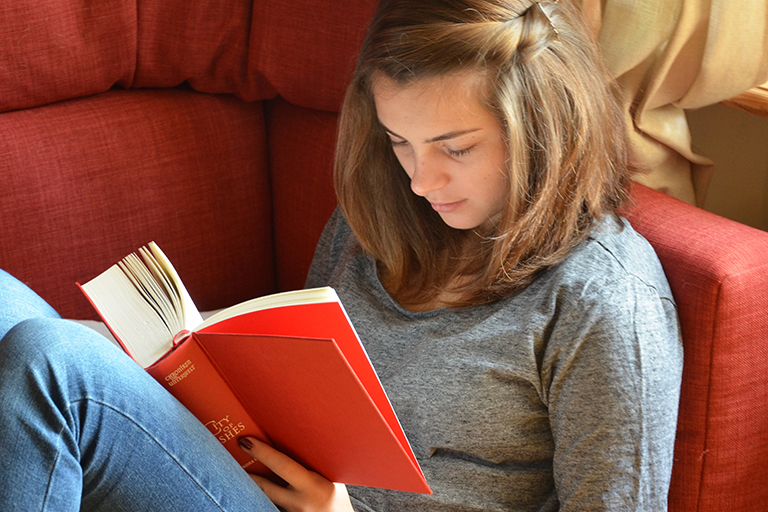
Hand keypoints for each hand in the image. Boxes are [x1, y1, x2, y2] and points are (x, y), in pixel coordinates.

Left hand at [239, 436, 353, 511]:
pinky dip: (263, 495)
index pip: (283, 466)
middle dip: (248, 471)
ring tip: (242, 470)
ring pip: (266, 497)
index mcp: (313, 486)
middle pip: (265, 486)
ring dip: (253, 484)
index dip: (263, 453)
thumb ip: (312, 466)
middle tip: (234, 453)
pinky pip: (271, 504)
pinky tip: (256, 487)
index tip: (246, 441)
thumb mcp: (331, 478)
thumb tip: (292, 443)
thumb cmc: (337, 498)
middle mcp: (300, 501)